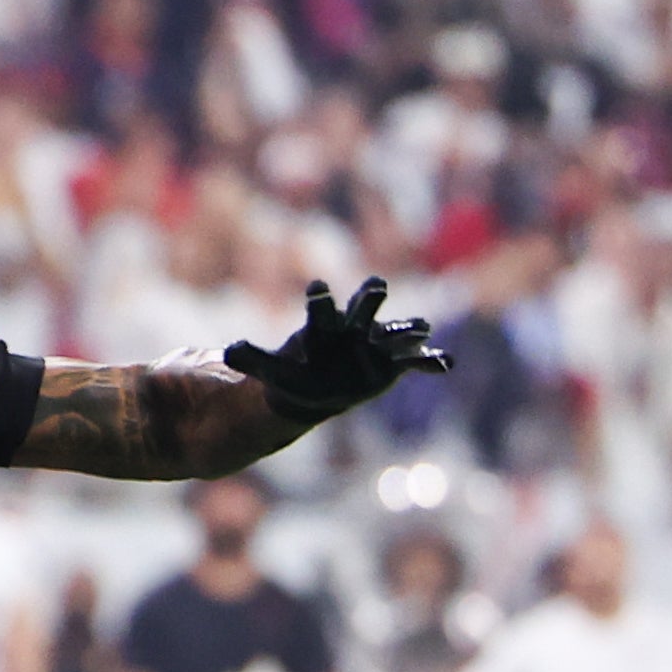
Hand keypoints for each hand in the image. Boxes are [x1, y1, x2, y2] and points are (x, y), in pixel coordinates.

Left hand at [225, 278, 450, 419]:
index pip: (321, 311)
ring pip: (394, 333)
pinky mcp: (392, 365)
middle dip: (370, 298)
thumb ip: (252, 360)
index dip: (320, 300)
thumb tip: (225, 353)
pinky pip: (414, 362)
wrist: (320, 385)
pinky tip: (446, 364)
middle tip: (376, 286)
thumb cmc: (295, 372)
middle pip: (363, 310)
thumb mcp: (273, 371)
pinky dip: (430, 362)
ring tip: (422, 328)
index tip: (316, 288)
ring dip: (407, 330)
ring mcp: (375, 346)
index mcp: (324, 328)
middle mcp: (353, 331)